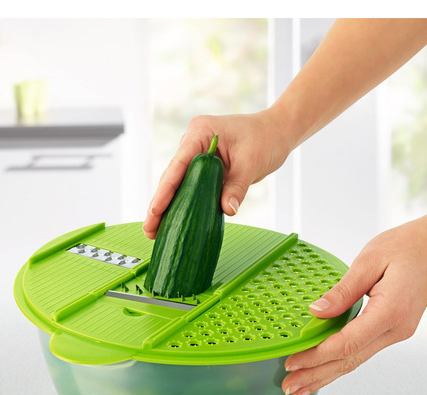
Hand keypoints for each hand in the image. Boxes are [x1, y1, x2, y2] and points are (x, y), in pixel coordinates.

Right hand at [142, 110, 291, 238]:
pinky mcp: (203, 166)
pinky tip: (173, 221)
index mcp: (201, 132)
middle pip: (172, 176)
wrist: (277, 131)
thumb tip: (227, 210)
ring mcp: (196, 153)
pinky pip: (190, 186)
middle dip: (160, 203)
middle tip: (149, 229)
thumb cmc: (266, 139)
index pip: (178, 164)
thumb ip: (237, 187)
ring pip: (177, 183)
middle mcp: (193, 141)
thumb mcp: (251, 164)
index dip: (165, 190)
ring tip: (154, 231)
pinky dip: (182, 203)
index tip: (155, 210)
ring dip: (168, 206)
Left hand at [281, 217, 426, 394]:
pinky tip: (323, 371)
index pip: (347, 343)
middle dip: (316, 375)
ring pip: (356, 361)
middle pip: (350, 360)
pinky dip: (340, 363)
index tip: (292, 362)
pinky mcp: (394, 330)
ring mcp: (397, 332)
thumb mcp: (369, 260)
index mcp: (391, 311)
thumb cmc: (408, 246)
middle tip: (289, 387)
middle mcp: (397, 329)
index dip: (317, 355)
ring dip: (326, 375)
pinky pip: (362, 351)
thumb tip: (316, 312)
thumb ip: (342, 290)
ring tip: (300, 388)